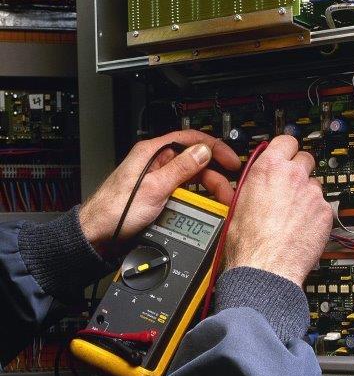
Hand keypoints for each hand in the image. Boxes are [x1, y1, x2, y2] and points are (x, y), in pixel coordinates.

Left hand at [79, 130, 239, 255]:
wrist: (100, 235)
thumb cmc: (116, 211)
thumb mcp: (155, 188)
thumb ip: (181, 168)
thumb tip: (202, 151)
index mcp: (152, 153)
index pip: (190, 140)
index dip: (215, 148)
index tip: (231, 161)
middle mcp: (156, 163)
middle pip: (194, 162)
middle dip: (214, 176)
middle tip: (227, 192)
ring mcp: (157, 180)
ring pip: (190, 179)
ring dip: (207, 190)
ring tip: (219, 203)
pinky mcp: (158, 196)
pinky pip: (183, 193)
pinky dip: (196, 200)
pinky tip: (203, 208)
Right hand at [223, 136, 332, 287]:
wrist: (265, 268)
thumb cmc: (247, 243)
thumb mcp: (237, 203)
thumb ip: (254, 184)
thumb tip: (257, 181)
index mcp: (268, 169)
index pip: (286, 141)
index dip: (286, 149)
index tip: (287, 155)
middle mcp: (293, 176)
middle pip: (305, 158)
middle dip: (299, 170)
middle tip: (291, 186)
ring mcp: (312, 194)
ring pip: (315, 185)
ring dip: (307, 195)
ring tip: (294, 215)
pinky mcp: (325, 213)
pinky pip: (323, 207)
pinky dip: (316, 216)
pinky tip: (303, 228)